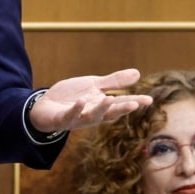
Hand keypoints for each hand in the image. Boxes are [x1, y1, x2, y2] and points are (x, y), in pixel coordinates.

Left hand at [29, 68, 152, 134]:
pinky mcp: (62, 119)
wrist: (45, 107)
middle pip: (109, 113)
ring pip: (91, 116)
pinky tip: (81, 101)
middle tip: (135, 104)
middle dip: (121, 109)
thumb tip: (138, 73)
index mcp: (101, 106)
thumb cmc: (72, 97)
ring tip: (110, 99)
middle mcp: (92, 114)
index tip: (149, 100)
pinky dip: (76, 109)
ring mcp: (77, 118)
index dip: (134, 102)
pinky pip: (70, 115)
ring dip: (101, 109)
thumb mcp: (94, 86)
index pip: (120, 104)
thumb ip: (114, 82)